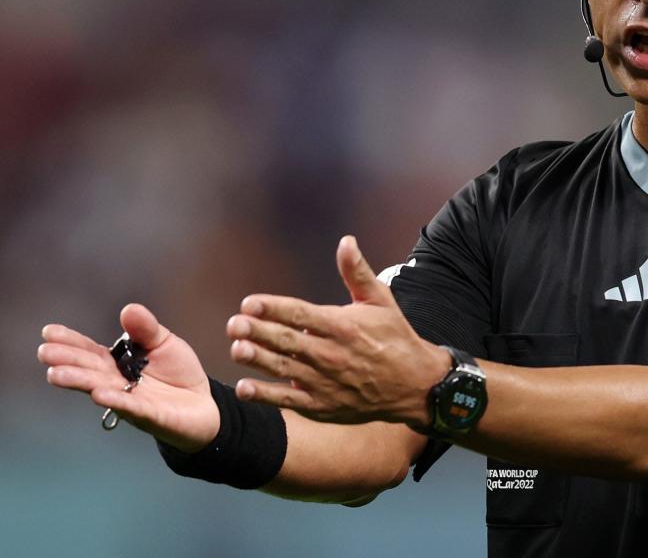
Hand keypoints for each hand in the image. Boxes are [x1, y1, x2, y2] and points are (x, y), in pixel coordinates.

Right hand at [38, 304, 220, 451]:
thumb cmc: (177, 372)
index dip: (69, 342)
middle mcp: (116, 383)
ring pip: (102, 390)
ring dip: (81, 382)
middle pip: (89, 370)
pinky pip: (132, 408)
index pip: (89, 351)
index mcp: (116, 363)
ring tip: (57, 375)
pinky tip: (100, 395)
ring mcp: (131, 401)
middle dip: (67, 362)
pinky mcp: (151, 416)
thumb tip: (128, 308)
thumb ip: (145, 328)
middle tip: (44, 353)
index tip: (48, 332)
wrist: (204, 404)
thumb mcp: (163, 341)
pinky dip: (117, 401)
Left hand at [226, 236, 449, 425]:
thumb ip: (357, 272)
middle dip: (259, 332)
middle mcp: (332, 354)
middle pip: (288, 341)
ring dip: (258, 359)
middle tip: (234, 324)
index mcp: (343, 326)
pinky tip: (244, 388)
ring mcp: (326, 383)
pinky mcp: (323, 406)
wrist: (414, 385)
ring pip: (285, 369)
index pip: (301, 314)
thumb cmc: (394, 337)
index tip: (249, 303)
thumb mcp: (380, 300)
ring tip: (236, 349)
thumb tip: (346, 241)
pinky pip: (289, 400)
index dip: (274, 308)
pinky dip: (266, 395)